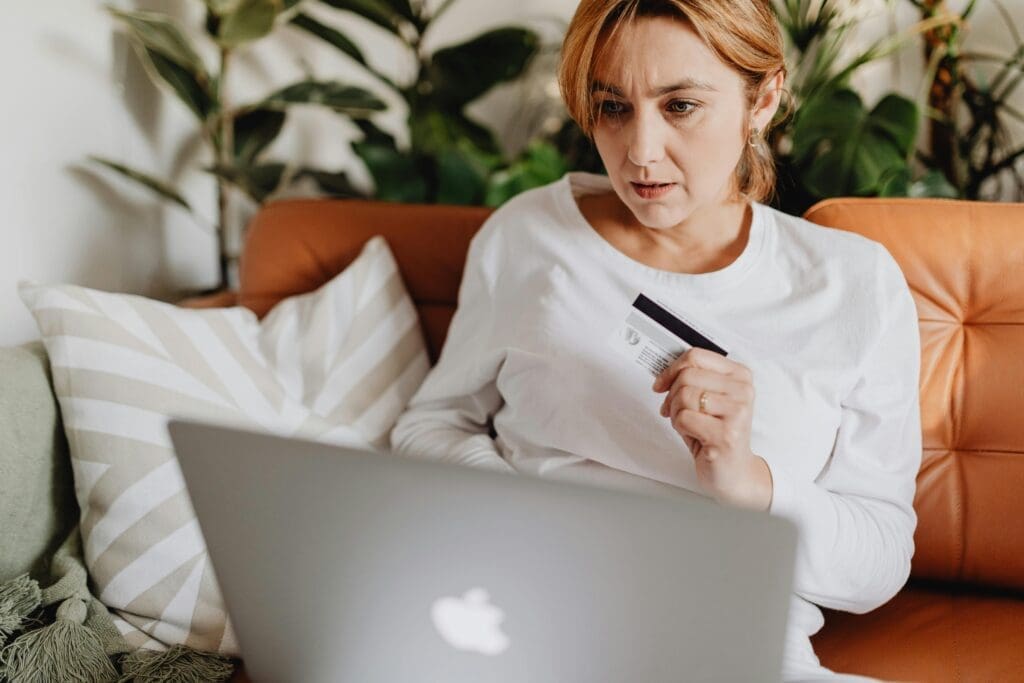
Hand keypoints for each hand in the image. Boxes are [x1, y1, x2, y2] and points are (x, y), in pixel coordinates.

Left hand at [651, 347, 771, 510]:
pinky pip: (684, 418)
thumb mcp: (708, 399)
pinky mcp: (726, 434)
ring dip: (676, 412)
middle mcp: (742, 391)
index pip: (696, 356)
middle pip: (687, 375)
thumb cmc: (717, 434)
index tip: (661, 383)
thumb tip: (663, 371)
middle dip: (671, 395)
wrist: (734, 472)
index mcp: (740, 375)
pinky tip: (693, 435)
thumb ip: (693, 379)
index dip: (671, 369)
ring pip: (684, 395)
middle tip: (673, 410)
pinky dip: (680, 426)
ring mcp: (737, 412)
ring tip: (687, 424)